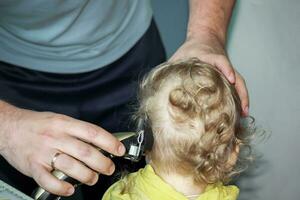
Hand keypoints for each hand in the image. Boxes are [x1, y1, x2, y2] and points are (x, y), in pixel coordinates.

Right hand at [0, 102, 124, 195]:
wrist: (8, 127)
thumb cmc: (37, 124)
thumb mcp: (59, 119)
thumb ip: (77, 130)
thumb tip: (99, 142)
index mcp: (64, 124)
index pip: (93, 132)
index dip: (109, 142)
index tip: (119, 150)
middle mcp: (56, 137)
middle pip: (85, 152)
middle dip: (102, 163)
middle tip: (109, 168)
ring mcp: (44, 153)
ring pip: (71, 167)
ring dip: (87, 176)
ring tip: (93, 179)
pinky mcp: (33, 166)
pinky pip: (48, 181)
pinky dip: (61, 187)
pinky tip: (70, 189)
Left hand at [169, 32, 248, 115]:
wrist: (206, 36)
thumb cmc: (191, 48)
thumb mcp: (180, 56)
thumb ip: (171, 68)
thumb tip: (157, 83)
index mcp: (210, 57)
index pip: (220, 61)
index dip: (226, 68)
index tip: (229, 78)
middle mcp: (222, 64)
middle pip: (236, 76)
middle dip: (240, 91)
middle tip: (241, 109)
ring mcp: (227, 70)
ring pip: (239, 82)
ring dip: (243, 97)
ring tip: (243, 114)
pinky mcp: (229, 75)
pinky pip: (237, 85)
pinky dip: (240, 96)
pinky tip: (240, 110)